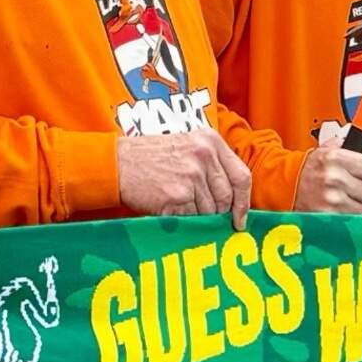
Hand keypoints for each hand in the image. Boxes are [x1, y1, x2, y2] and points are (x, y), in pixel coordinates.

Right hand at [117, 129, 252, 218]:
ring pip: (209, 211)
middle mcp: (203, 156)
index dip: (244, 202)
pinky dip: (183, 220)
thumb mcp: (186, 144)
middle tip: (209, 220)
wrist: (117, 163)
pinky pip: (191, 218)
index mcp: (210, 141)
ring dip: (198, 217)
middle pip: (226, 197)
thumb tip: (233, 197)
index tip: (240, 218)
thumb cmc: (149, 157)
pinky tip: (170, 210)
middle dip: (220, 214)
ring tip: (181, 208)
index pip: (241, 176)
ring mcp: (191, 176)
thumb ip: (211, 163)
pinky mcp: (177, 196)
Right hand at [294, 140, 361, 213]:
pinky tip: (336, 208)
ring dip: (354, 204)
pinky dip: (346, 215)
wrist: (284, 188)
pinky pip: (351, 218)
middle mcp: (333, 178)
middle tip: (348, 187)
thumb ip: (345, 148)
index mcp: (333, 158)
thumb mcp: (322, 151)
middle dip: (360, 189)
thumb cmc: (304, 171)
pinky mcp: (329, 217)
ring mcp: (331, 199)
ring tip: (340, 198)